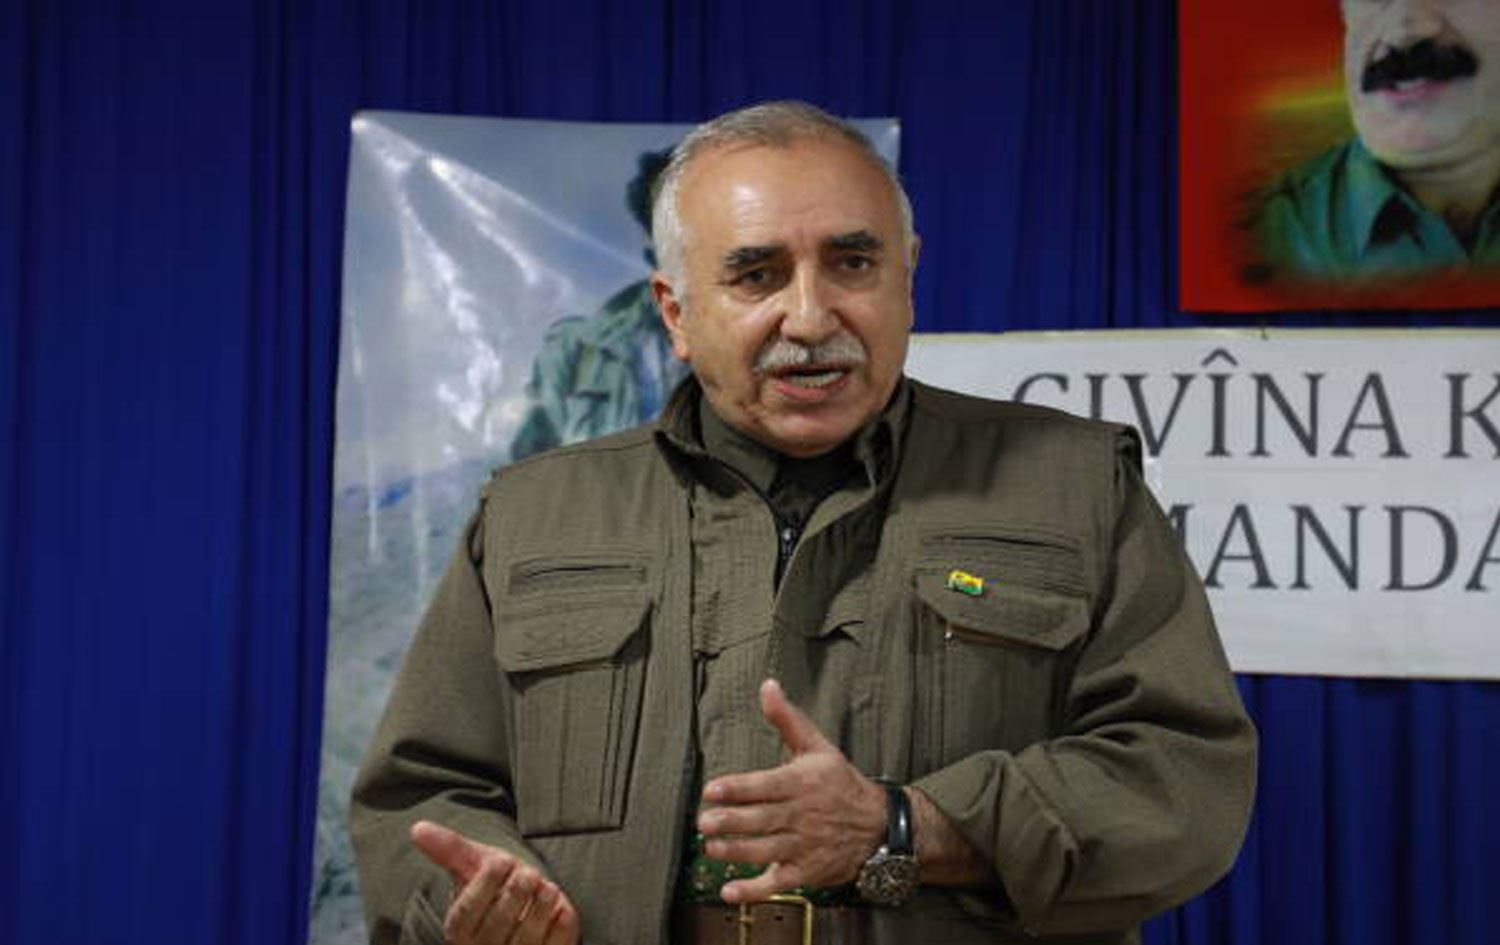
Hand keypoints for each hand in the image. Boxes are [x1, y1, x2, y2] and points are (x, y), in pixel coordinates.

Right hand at [410, 821, 579, 944]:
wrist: (521, 912)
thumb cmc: (493, 888)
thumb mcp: (471, 867)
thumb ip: (448, 849)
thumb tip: (417, 828)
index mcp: (460, 929)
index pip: (468, 911)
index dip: (487, 884)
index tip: (502, 860)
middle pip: (498, 926)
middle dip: (516, 894)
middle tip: (528, 873)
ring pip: (526, 941)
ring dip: (539, 909)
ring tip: (547, 887)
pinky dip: (561, 927)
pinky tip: (562, 908)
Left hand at [697, 678, 887, 902]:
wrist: (880, 826)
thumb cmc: (842, 783)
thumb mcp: (818, 747)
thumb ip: (787, 720)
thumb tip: (767, 687)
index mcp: (802, 783)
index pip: (765, 785)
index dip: (737, 789)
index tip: (711, 790)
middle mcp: (802, 815)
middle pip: (762, 820)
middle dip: (731, 822)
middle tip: (703, 822)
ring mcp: (805, 846)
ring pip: (766, 850)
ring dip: (736, 852)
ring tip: (711, 848)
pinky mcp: (807, 872)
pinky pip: (778, 883)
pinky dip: (754, 890)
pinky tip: (730, 890)